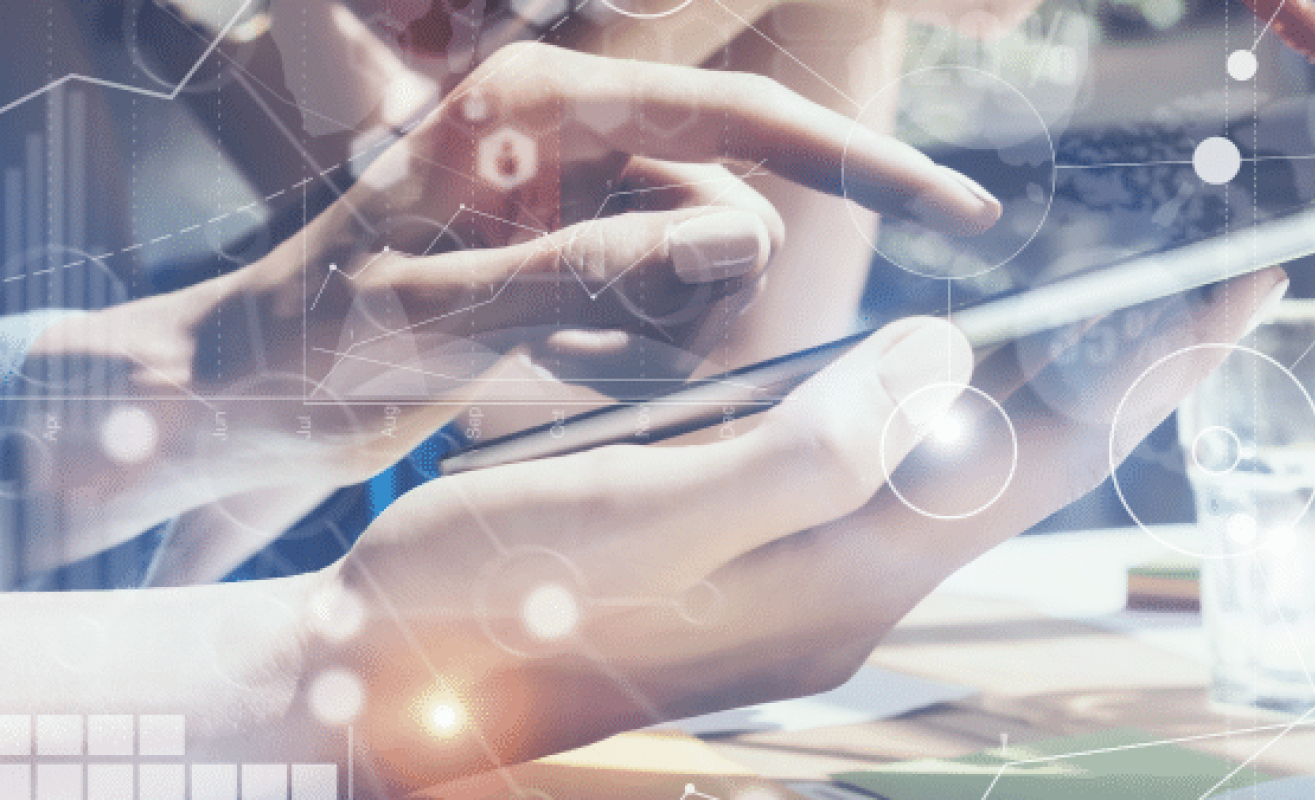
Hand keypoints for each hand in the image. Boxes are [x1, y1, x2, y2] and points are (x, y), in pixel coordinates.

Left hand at [20, 42, 999, 562]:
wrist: (247, 383)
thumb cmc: (316, 336)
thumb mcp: (444, 307)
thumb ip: (595, 267)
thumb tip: (743, 243)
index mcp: (540, 101)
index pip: (739, 121)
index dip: (862, 162)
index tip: (965, 210)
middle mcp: (571, 128)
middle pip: (729, 208)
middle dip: (691, 298)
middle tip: (568, 352)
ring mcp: (577, 189)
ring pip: (703, 265)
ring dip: (648, 333)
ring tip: (534, 357)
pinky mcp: (577, 244)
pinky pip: (665, 297)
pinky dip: (629, 346)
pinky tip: (540, 360)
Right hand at [305, 267, 1285, 793]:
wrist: (395, 683)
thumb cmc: (488, 595)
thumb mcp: (642, 511)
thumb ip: (807, 447)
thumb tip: (946, 361)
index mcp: (839, 575)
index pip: (1041, 457)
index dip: (1147, 366)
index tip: (1238, 284)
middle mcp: (849, 592)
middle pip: (1030, 468)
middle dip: (1128, 375)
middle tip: (1209, 288)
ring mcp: (809, 591)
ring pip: (971, 475)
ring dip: (1053, 395)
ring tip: (1120, 325)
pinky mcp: (764, 571)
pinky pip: (901, 483)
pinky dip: (959, 417)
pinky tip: (958, 379)